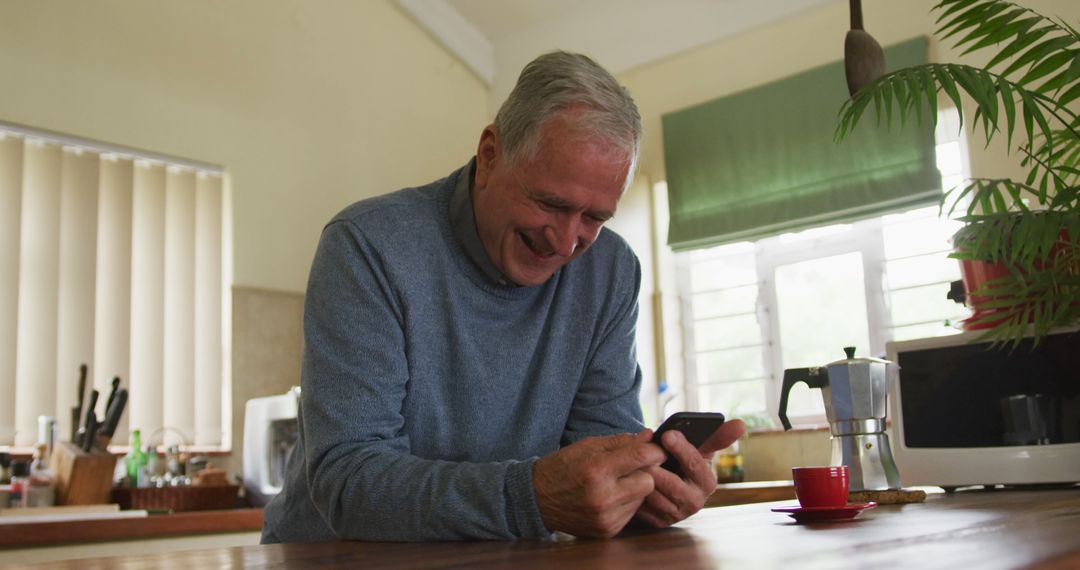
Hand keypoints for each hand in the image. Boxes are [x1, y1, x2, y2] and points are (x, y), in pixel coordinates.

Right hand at [533, 431, 664, 537]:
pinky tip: (610, 498)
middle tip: (630, 468)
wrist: (538, 498)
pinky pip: (632, 513)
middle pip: (648, 481)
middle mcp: (603, 496)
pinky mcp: (607, 530)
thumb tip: (650, 437)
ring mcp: (606, 516)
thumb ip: (622, 442)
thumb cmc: (564, 466)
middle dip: (644, 472)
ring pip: (642, 498)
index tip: (656, 449)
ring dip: (634, 489)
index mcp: (597, 469)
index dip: (655, 451)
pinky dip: (626, 504)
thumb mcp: (589, 446)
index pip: (642, 457)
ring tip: (615, 483)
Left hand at [635, 419, 745, 527]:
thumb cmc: (683, 462)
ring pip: (655, 497)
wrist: (666, 483)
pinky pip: (642, 508)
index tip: (666, 434)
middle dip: (658, 468)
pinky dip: (633, 492)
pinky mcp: (658, 522)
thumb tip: (741, 423)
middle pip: (674, 485)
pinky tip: (626, 478)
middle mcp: (695, 502)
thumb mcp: (699, 448)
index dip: (681, 449)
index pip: (696, 464)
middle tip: (642, 453)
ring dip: (642, 479)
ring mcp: (676, 514)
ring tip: (631, 463)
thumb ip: (718, 436)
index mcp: (707, 482)